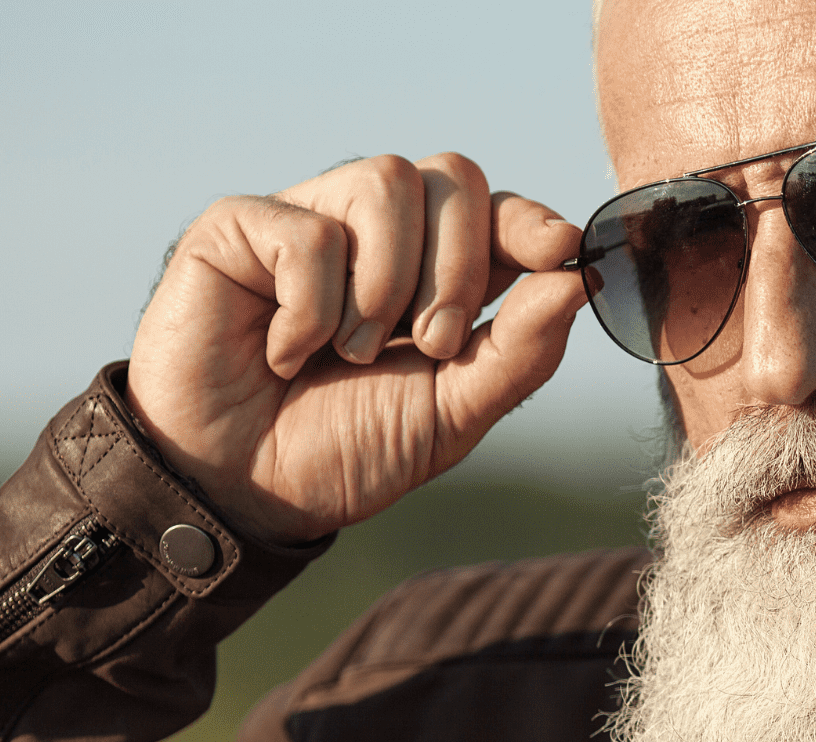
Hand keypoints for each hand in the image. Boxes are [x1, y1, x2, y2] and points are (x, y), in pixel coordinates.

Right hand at [126, 153, 585, 543]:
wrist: (238, 492)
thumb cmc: (341, 450)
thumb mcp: (450, 413)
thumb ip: (519, 351)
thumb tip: (577, 279)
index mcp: (433, 272)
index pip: (496, 211)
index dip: (529, 221)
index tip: (557, 247)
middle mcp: (373, 233)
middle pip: (452, 176)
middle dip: (456, 266)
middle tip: (428, 344)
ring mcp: (307, 220)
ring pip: (386, 181)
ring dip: (383, 284)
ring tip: (350, 351)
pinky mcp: (238, 226)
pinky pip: (309, 231)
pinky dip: (310, 307)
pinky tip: (282, 352)